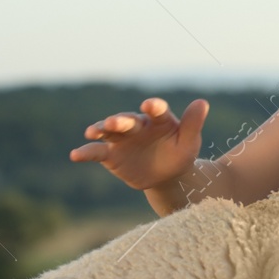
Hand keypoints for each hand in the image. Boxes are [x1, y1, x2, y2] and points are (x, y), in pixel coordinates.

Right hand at [68, 97, 209, 191]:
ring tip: (92, 132)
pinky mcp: (110, 154)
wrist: (165, 175)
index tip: (150, 106)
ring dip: (101, 129)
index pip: (156, 110)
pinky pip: (96, 152)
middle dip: (121, 120)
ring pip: (109, 131)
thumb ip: (192, 124)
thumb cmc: (179, 154)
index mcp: (158, 119)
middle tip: (115, 122)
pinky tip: (75, 155)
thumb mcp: (189, 142)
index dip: (153, 107)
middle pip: (128, 120)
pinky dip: (85, 152)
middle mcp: (137, 125)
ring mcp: (121, 138)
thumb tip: (202, 103)